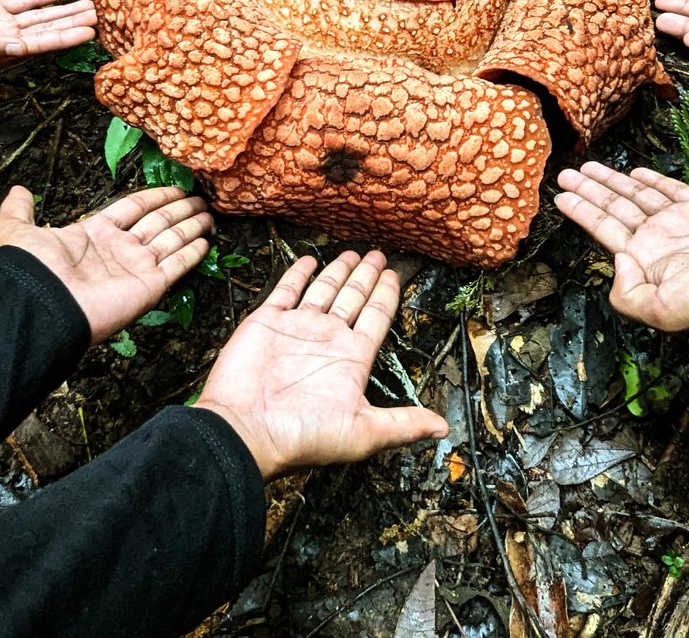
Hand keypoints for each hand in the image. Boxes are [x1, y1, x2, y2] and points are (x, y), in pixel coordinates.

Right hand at [0, 0, 95, 67]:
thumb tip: (20, 49)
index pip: (39, 45)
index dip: (65, 37)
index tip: (89, 32)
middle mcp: (1, 41)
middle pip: (46, 30)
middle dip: (73, 22)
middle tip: (100, 13)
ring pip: (38, 16)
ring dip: (63, 9)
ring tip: (87, 2)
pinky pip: (21, 3)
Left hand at [0, 185, 212, 342]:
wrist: (42, 307)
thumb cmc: (33, 269)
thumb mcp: (16, 231)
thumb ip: (18, 210)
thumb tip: (18, 190)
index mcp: (95, 233)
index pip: (132, 208)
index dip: (154, 197)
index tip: (176, 187)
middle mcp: (119, 250)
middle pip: (157, 223)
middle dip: (179, 210)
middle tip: (200, 199)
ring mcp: (136, 268)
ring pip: (171, 240)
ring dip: (191, 226)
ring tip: (209, 214)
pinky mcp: (149, 286)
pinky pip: (176, 265)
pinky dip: (193, 253)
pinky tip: (206, 241)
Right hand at [195, 251, 447, 479]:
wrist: (245, 430)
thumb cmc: (302, 435)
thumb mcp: (362, 432)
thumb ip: (402, 424)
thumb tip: (443, 429)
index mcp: (351, 358)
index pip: (376, 317)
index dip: (386, 295)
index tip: (395, 275)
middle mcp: (327, 339)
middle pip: (354, 298)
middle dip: (366, 277)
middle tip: (379, 255)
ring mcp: (297, 328)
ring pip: (324, 290)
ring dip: (339, 271)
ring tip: (353, 253)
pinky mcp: (267, 322)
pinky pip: (286, 290)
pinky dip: (298, 274)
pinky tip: (309, 260)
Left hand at [555, 162, 688, 330]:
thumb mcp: (658, 310)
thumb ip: (626, 292)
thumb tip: (615, 260)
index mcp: (644, 260)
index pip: (603, 230)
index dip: (581, 213)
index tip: (560, 198)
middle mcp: (658, 239)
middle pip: (614, 209)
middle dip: (589, 192)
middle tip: (565, 174)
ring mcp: (681, 222)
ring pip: (637, 195)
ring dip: (612, 181)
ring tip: (588, 167)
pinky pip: (673, 189)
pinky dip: (654, 179)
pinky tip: (635, 171)